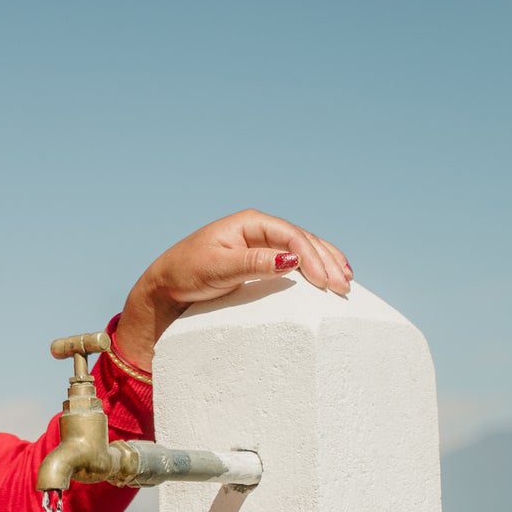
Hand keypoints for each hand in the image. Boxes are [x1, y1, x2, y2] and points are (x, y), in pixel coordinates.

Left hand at [116, 209, 353, 368]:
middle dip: (327, 261)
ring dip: (327, 263)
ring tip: (346, 281)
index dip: (312, 257)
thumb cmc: (185, 273)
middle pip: (303, 241)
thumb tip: (292, 259)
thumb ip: (253, 263)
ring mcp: (262, 245)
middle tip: (344, 286)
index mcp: (250, 223)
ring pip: (304, 250)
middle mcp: (259, 230)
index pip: (291, 236)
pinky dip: (314, 268)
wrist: (165, 287)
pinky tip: (329, 277)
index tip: (325, 281)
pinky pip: (295, 261)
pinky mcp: (261, 261)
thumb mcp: (217, 269)